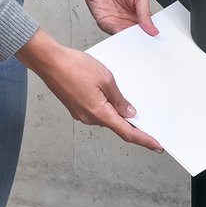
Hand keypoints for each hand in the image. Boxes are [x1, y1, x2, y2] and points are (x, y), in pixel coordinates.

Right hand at [16, 30, 162, 151]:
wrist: (49, 61)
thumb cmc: (73, 66)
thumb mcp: (105, 78)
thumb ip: (119, 98)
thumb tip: (128, 113)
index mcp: (99, 113)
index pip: (126, 132)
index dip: (143, 140)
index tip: (156, 145)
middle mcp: (89, 118)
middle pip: (116, 125)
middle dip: (131, 122)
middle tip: (146, 117)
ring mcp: (81, 114)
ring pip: (105, 116)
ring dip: (116, 110)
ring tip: (121, 95)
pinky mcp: (76, 108)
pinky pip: (96, 111)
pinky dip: (105, 106)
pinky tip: (107, 93)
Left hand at [77, 0, 159, 36]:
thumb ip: (146, 12)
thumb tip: (152, 28)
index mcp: (139, 12)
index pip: (148, 27)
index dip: (151, 33)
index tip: (155, 38)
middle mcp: (128, 18)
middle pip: (137, 35)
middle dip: (142, 39)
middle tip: (147, 42)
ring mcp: (117, 22)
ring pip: (126, 37)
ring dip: (131, 39)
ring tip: (137, 38)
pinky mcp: (105, 23)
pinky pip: (113, 34)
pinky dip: (119, 37)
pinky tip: (125, 36)